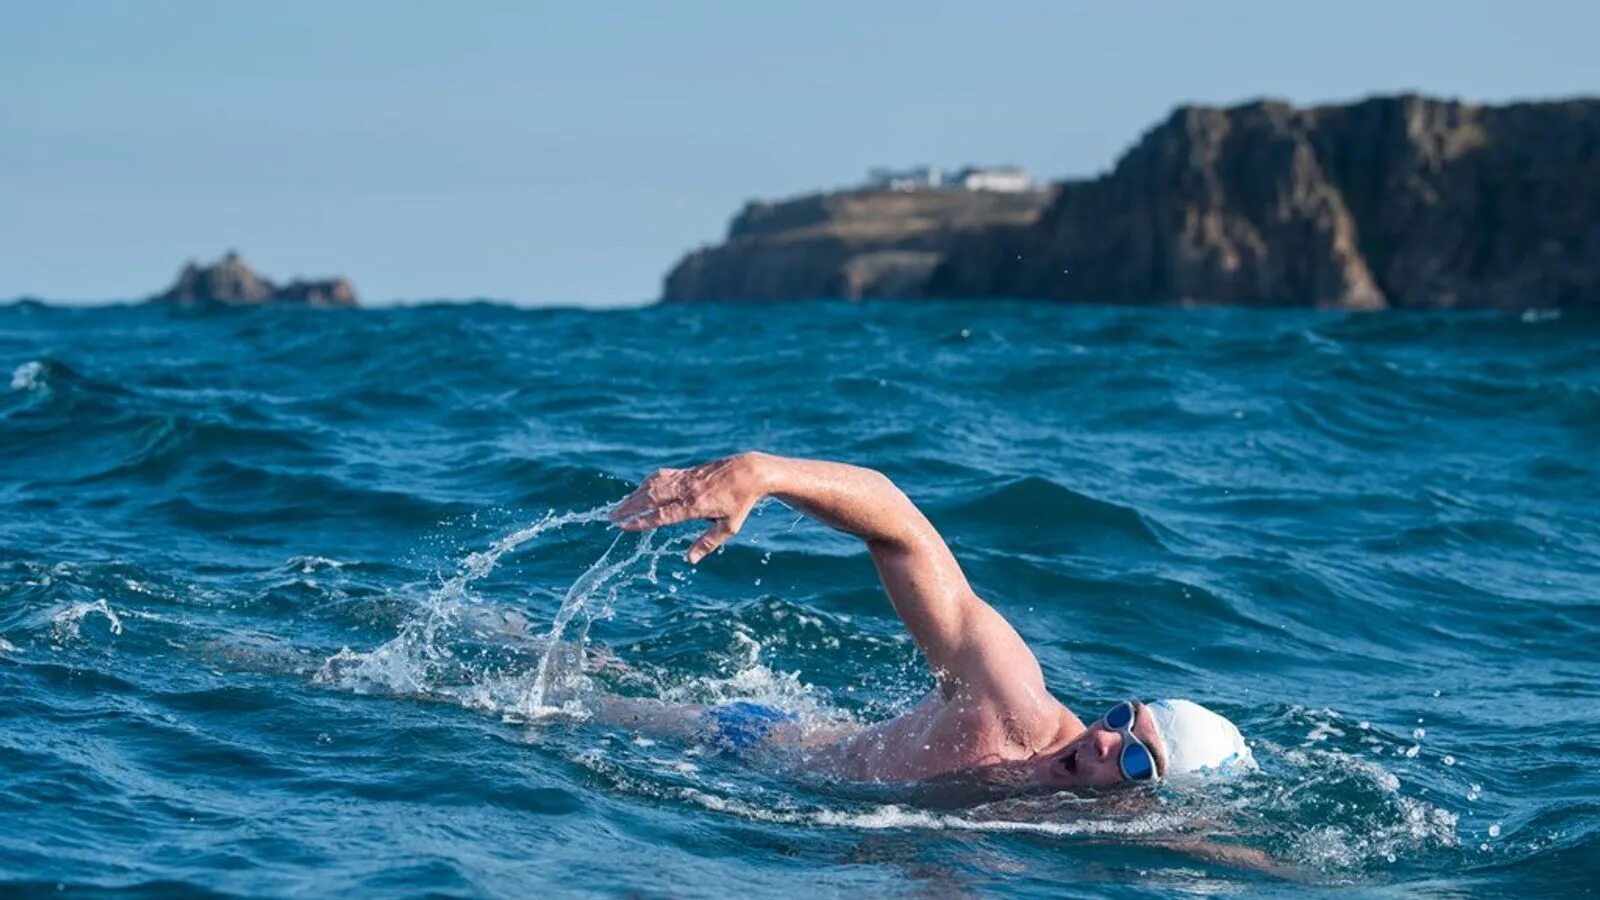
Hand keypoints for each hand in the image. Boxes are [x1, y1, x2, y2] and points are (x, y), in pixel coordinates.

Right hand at [609, 453, 769, 562]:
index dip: (642, 521)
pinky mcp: (686, 472)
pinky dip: (646, 483)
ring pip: (653, 485)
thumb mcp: (729, 528)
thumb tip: (689, 560)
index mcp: (696, 506)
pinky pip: (661, 476)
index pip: (663, 515)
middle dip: (628, 507)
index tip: (624, 526)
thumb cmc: (741, 502)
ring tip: (618, 506)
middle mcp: (687, 490)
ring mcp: (685, 479)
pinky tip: (639, 490)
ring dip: (633, 495)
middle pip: (651, 498)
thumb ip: (708, 544)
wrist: (749, 472)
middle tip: (610, 517)